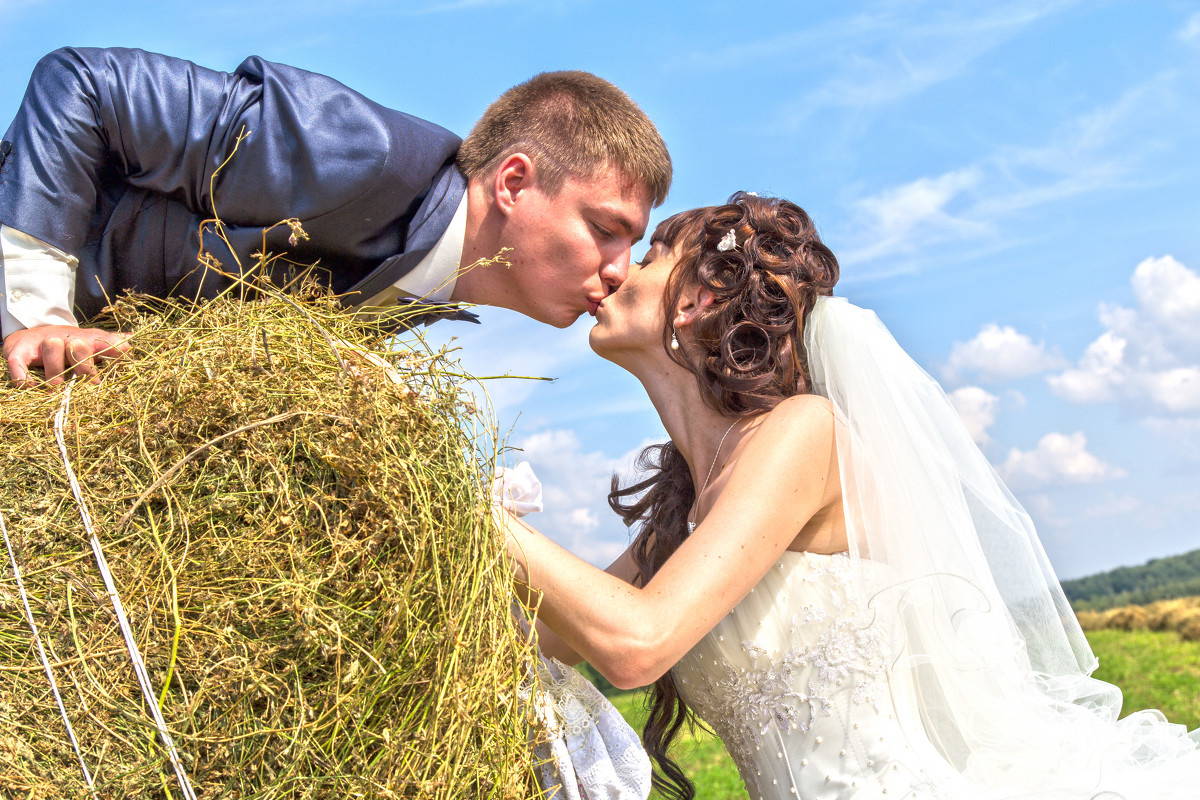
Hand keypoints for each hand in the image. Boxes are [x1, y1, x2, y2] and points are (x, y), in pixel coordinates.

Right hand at [3, 325, 131, 386]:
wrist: (30, 335)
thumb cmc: (66, 346)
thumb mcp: (88, 344)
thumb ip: (107, 345)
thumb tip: (130, 340)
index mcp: (85, 341)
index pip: (102, 342)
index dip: (114, 347)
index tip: (126, 352)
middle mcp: (65, 340)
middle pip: (79, 345)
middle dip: (86, 364)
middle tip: (92, 383)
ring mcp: (41, 344)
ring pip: (52, 348)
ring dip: (56, 370)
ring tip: (58, 388)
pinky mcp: (18, 352)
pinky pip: (18, 362)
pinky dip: (23, 377)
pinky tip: (31, 388)